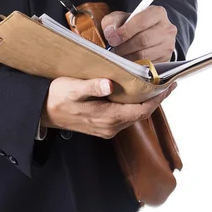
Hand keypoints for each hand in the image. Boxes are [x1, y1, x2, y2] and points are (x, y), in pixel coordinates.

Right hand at [41, 77, 176, 138]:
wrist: (41, 112)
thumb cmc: (56, 97)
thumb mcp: (72, 88)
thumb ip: (91, 86)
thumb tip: (110, 85)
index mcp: (107, 117)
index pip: (141, 110)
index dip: (157, 99)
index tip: (170, 85)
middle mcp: (110, 127)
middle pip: (141, 114)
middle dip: (155, 99)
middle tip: (167, 82)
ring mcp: (107, 128)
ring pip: (133, 116)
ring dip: (145, 103)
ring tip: (154, 86)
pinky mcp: (102, 127)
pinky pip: (125, 117)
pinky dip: (134, 106)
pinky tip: (135, 95)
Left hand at [101, 6, 176, 62]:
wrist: (146, 36)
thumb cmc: (133, 25)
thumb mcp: (121, 17)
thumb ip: (112, 21)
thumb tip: (110, 33)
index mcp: (157, 13)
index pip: (141, 21)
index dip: (125, 31)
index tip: (112, 39)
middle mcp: (167, 29)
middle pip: (143, 40)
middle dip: (124, 47)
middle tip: (113, 49)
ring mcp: (168, 45)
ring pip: (144, 55)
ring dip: (127, 57)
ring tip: (119, 55)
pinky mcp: (165, 60)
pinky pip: (146, 66)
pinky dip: (134, 65)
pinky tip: (127, 61)